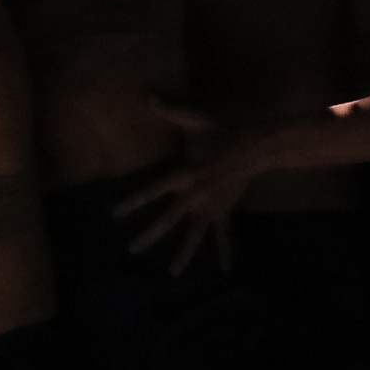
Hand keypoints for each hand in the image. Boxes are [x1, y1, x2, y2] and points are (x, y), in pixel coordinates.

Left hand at [110, 101, 264, 274]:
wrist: (255, 147)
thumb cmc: (222, 132)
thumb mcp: (195, 120)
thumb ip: (170, 111)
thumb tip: (147, 97)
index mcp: (183, 175)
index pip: (152, 190)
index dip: (133, 201)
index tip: (114, 214)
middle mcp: (194, 196)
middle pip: (167, 220)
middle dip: (148, 235)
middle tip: (131, 250)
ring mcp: (210, 208)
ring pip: (194, 235)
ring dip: (184, 254)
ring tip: (172, 273)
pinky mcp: (225, 212)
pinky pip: (224, 235)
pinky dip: (225, 251)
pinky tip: (224, 268)